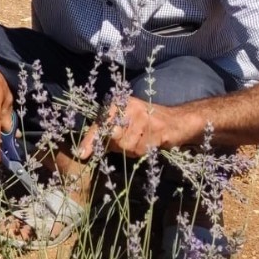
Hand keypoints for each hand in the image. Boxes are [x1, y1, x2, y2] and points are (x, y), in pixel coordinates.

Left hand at [78, 96, 201, 158]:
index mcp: (118, 104)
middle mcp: (130, 107)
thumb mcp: (124, 123)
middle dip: (117, 145)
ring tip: (141, 139)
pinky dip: (143, 151)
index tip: (82, 154)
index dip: (90, 140)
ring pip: (126, 146)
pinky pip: (141, 149)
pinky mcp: (157, 128)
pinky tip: (150, 142)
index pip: (100, 123)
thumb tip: (85, 152)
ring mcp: (144, 117)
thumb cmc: (146, 123)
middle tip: (130, 139)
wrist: (177, 120)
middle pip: (112, 137)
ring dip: (132, 149)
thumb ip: (106, 134)